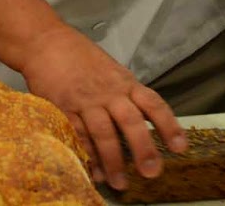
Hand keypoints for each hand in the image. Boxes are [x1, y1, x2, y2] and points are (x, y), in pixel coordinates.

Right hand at [18, 23, 187, 189]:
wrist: (44, 41)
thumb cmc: (79, 56)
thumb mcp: (111, 70)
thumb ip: (126, 93)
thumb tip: (144, 119)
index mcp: (124, 82)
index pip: (153, 104)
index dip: (169, 125)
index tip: (179, 147)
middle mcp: (108, 92)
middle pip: (130, 121)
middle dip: (143, 148)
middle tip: (151, 171)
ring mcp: (85, 100)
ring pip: (103, 132)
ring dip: (113, 160)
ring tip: (120, 182)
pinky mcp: (63, 107)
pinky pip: (77, 134)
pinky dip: (86, 154)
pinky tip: (94, 170)